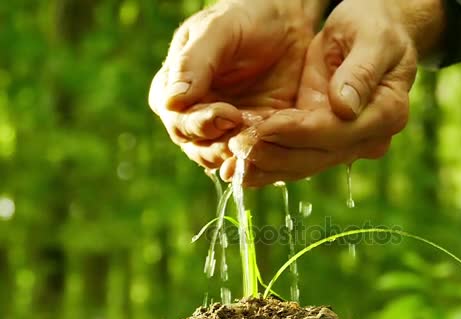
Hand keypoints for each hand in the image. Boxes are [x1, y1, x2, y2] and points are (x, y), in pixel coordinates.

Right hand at [149, 0, 325, 168]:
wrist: (288, 22)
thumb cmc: (247, 18)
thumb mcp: (218, 31)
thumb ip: (194, 63)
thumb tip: (172, 103)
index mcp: (175, 89)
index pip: (177, 120)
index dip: (199, 124)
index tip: (229, 114)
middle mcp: (194, 114)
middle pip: (197, 146)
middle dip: (220, 145)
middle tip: (246, 136)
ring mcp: (224, 129)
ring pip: (223, 158)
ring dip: (239, 157)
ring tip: (260, 146)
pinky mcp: (254, 135)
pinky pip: (252, 156)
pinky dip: (260, 159)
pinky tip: (275, 154)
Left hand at [222, 0, 444, 185]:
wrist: (375, 32)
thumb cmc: (375, 28)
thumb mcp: (371, 38)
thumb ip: (360, 72)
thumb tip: (344, 107)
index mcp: (387, 112)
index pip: (337, 131)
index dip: (299, 131)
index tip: (265, 126)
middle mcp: (369, 137)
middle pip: (317, 156)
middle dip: (275, 153)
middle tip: (237, 147)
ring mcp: (347, 143)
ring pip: (303, 164)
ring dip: (265, 165)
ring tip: (230, 162)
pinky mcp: (325, 140)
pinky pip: (296, 157)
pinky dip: (268, 163)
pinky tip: (239, 164)